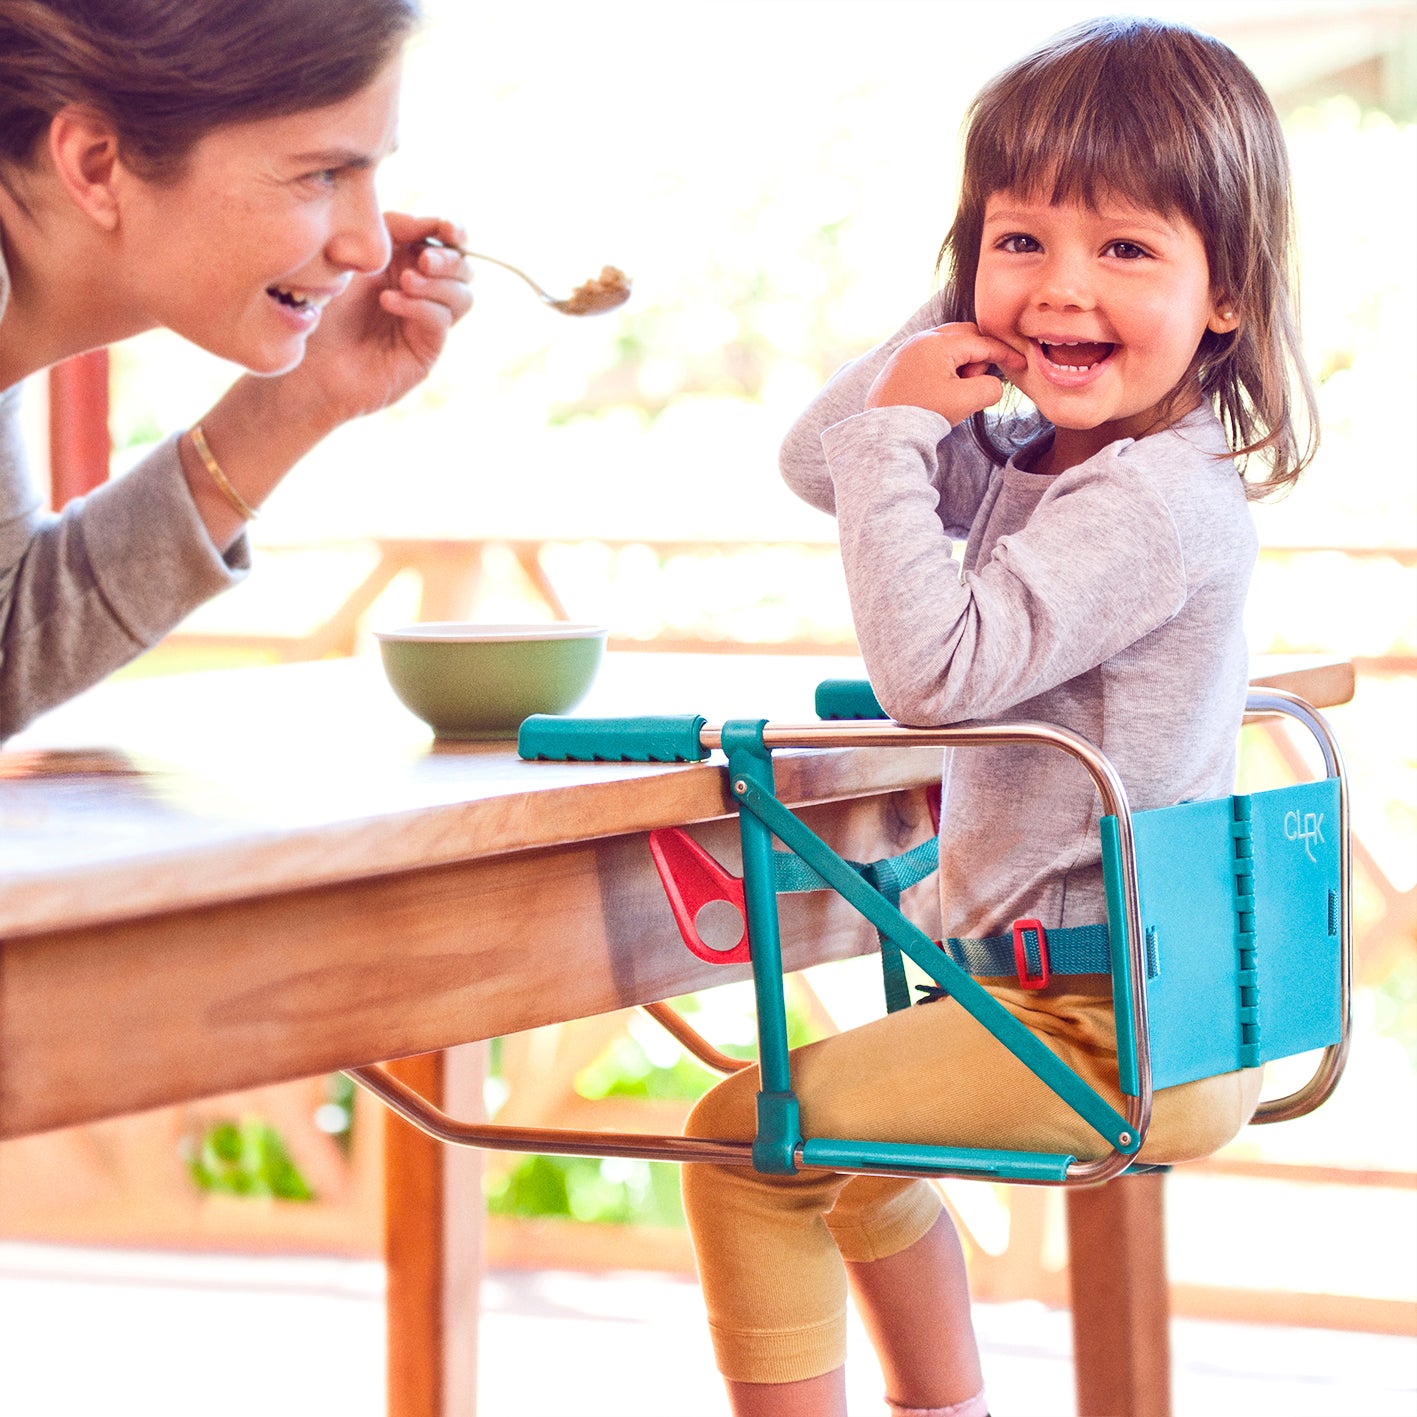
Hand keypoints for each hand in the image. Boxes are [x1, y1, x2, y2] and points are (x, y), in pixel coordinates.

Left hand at [284, 212, 473, 427]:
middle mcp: (421, 292)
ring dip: (439, 283)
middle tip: (424, 260)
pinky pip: (440, 321)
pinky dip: (420, 306)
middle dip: (450, 259)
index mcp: (405, 261)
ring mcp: (425, 324)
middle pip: (463, 268)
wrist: (305, 361)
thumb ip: (391, 232)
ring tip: (406, 280)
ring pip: (462, 296)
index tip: (444, 227)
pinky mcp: (424, 352)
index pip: (445, 242)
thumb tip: (427, 223)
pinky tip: (389, 302)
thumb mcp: (353, 253)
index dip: (452, 231)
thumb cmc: (320, 305)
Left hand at [865, 323, 1025, 424]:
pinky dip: (945, 369)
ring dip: (962, 364)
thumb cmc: (922, 415)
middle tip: (973, 384)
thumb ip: (990, 387)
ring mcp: (908, 349)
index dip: (1005, 354)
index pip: (982, 342)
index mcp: (938, 344)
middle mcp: (921, 339)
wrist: (884, 433)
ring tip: (953, 392)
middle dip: (979, 357)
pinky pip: (933, 356)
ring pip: (950, 345)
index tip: (1021, 364)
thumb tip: (992, 383)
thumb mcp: (965, 402)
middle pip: (966, 335)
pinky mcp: (901, 363)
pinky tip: (940, 393)